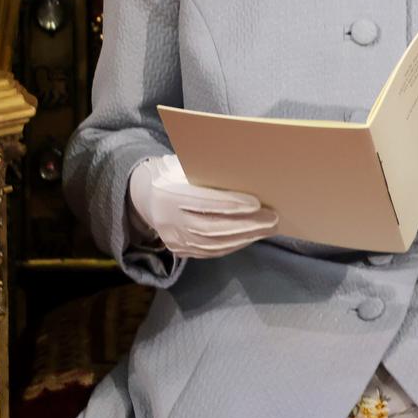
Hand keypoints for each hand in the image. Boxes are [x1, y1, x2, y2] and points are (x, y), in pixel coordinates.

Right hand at [127, 154, 278, 257]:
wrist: (145, 194)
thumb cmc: (176, 172)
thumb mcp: (185, 165)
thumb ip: (207, 171)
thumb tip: (245, 172)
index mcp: (169, 193)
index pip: (204, 201)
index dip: (231, 204)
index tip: (257, 203)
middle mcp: (168, 219)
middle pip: (212, 227)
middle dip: (246, 225)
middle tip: (272, 219)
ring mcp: (172, 238)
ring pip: (213, 243)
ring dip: (244, 237)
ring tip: (267, 228)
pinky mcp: (178, 249)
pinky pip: (209, 251)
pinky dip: (233, 245)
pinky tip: (249, 237)